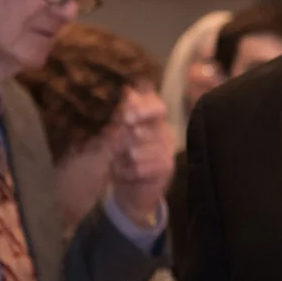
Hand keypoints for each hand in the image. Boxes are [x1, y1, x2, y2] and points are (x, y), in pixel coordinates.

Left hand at [109, 87, 174, 227]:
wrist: (132, 189)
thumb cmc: (123, 156)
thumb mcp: (117, 133)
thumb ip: (123, 113)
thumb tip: (128, 91)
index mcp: (153, 118)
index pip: (156, 104)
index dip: (142, 108)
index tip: (126, 117)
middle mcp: (164, 130)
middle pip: (146, 126)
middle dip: (123, 138)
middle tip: (113, 147)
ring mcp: (168, 149)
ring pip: (138, 150)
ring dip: (122, 158)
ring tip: (118, 162)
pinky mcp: (167, 167)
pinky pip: (141, 167)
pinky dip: (127, 172)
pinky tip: (126, 174)